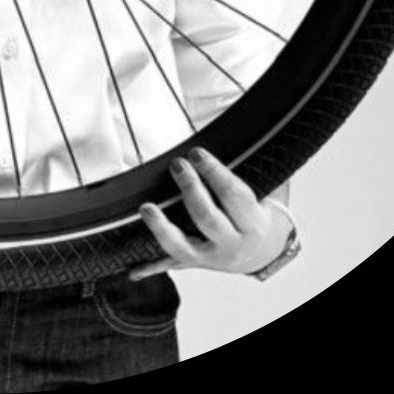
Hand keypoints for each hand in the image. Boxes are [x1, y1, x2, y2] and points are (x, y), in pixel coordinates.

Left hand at [131, 147, 290, 278]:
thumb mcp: (263, 191)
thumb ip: (251, 166)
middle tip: (177, 165)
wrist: (260, 252)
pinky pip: (169, 264)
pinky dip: (149, 267)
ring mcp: (211, 257)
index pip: (234, 195)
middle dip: (191, 190)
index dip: (215, 173)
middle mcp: (233, 243)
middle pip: (209, 218)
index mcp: (253, 222)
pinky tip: (130, 268)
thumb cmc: (255, 211)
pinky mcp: (194, 264)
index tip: (196, 152)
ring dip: (162, 228)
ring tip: (146, 208)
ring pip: (184, 247)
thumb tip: (245, 126)